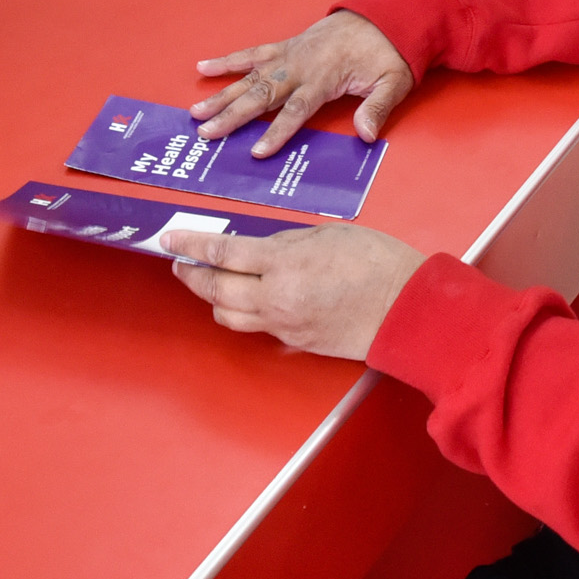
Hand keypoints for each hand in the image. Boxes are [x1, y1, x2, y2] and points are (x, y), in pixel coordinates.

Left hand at [161, 222, 426, 360]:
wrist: (409, 310)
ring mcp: (284, 325)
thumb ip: (285, 243)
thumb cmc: (377, 263)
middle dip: (191, 275)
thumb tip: (258, 251)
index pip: (222, 254)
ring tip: (206, 283)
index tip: (169, 239)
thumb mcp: (326, 235)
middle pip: (216, 290)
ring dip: (211, 299)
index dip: (190, 246)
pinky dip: (242, 313)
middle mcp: (276, 299)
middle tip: (179, 262)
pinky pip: (256, 328)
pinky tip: (244, 301)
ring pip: (228, 316)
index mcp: (283, 264)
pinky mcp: (296, 343)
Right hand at [190, 11, 416, 153]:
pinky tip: (203, 68)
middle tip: (207, 133)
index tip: (258, 152)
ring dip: (221, 95)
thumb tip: (366, 134)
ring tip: (196, 112)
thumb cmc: (388, 53)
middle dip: (232, 116)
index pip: (296, 109)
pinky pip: (251, 53)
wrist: (384, 16)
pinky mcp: (285, 46)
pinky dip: (227, 61)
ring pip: (249, 77)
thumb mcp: (394, 81)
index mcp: (324, 78)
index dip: (276, 132)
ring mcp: (289, 54)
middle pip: (261, 95)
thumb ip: (377, 108)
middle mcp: (300, 66)